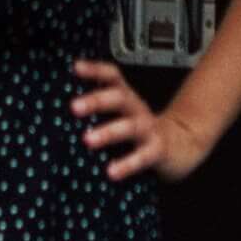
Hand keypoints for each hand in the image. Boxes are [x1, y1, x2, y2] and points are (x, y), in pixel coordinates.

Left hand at [69, 62, 210, 181]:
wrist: (181, 145)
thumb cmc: (141, 131)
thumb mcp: (122, 115)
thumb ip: (99, 112)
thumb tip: (59, 115)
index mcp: (126, 99)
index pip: (112, 77)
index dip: (96, 70)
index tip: (76, 68)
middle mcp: (137, 109)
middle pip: (119, 98)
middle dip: (96, 100)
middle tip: (74, 107)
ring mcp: (149, 129)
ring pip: (130, 127)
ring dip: (108, 132)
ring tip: (88, 140)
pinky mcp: (157, 151)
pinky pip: (143, 157)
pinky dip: (127, 164)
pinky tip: (111, 171)